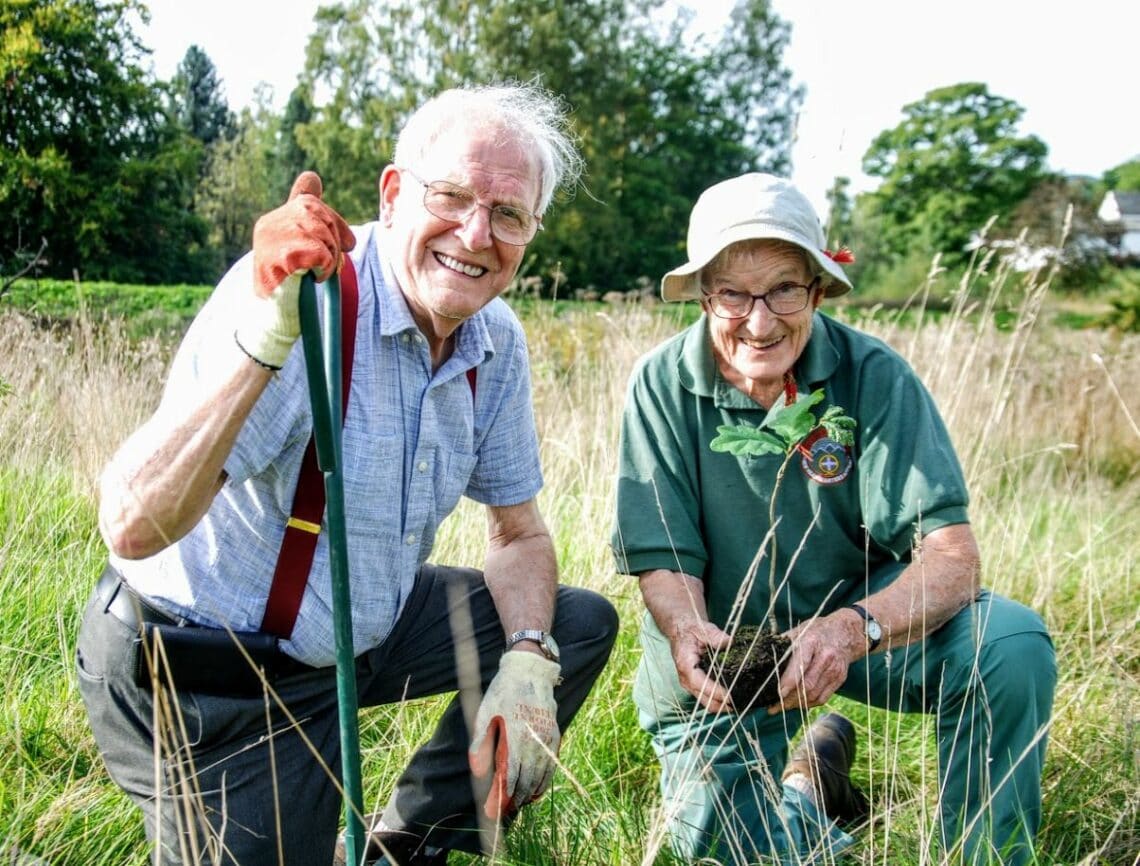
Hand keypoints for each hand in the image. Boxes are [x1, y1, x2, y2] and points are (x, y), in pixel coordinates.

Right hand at [234, 172, 355, 368]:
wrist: (276, 320)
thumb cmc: (294, 287)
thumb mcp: (303, 246)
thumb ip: (310, 217)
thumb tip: (311, 177)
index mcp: (276, 220)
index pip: (309, 199)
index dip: (332, 220)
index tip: (342, 243)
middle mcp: (269, 224)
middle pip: (318, 213)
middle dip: (334, 240)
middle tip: (329, 265)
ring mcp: (270, 240)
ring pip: (319, 230)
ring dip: (329, 256)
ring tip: (318, 272)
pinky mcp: (277, 257)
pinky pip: (317, 251)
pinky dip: (324, 267)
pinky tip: (314, 279)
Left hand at [468, 650, 560, 819]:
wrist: (529, 671)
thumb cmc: (503, 693)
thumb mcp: (485, 714)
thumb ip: (480, 744)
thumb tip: (477, 772)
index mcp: (515, 736)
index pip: (510, 776)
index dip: (502, 796)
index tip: (494, 809)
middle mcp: (534, 741)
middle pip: (526, 780)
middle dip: (515, 798)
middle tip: (504, 810)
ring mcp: (547, 738)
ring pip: (541, 775)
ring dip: (530, 792)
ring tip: (519, 803)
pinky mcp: (555, 735)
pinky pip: (551, 765)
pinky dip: (544, 781)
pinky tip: (536, 790)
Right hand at [670, 616, 732, 712]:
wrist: (681, 631)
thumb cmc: (692, 630)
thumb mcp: (703, 628)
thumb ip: (716, 636)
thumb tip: (730, 643)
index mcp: (686, 665)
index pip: (701, 685)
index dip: (717, 692)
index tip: (733, 695)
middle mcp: (686, 679)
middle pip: (706, 700)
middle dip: (724, 705)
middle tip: (742, 702)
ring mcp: (690, 685)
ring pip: (708, 703)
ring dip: (723, 705)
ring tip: (740, 702)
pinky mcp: (695, 686)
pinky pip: (708, 699)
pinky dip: (720, 701)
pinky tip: (732, 698)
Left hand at [768, 613, 855, 712]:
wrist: (845, 633)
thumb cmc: (815, 632)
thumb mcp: (798, 631)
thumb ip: (782, 645)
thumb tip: (763, 660)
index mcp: (811, 642)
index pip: (800, 665)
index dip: (789, 682)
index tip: (777, 693)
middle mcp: (825, 657)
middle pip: (807, 685)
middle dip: (788, 699)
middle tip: (773, 707)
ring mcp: (834, 670)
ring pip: (814, 695)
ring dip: (796, 704)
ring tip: (782, 707)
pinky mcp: (840, 679)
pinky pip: (822, 698)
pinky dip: (808, 704)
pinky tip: (797, 704)